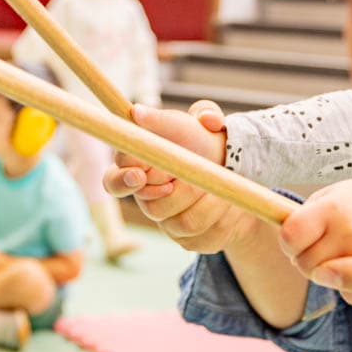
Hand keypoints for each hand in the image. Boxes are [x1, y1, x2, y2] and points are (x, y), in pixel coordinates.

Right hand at [103, 101, 249, 253]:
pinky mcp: (189, 240)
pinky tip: (229, 199)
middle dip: (179, 191)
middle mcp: (147, 198)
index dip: (124, 180)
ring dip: (208, 200)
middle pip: (150, 207)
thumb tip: (138, 111)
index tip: (140, 175)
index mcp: (138, 169)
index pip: (113, 181)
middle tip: (194, 177)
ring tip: (223, 180)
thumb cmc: (208, 140)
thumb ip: (168, 111)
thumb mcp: (202, 117)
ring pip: (181, 222)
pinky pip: (203, 236)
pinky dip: (222, 215)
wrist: (238, 172)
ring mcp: (167, 222)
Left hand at [280, 176, 351, 282]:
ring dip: (337, 278)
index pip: (289, 237)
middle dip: (312, 259)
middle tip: (332, 244)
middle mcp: (351, 234)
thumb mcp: (336, 194)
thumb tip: (282, 241)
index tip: (300, 238)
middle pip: (306, 265)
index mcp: (333, 208)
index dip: (290, 241)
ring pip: (332, 287)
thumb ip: (307, 216)